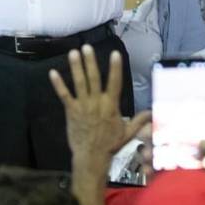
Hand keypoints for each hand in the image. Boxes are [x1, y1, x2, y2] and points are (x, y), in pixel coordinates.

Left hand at [49, 46, 149, 163]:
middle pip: (94, 78)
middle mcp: (97, 103)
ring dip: (76, 67)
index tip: (115, 54)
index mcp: (111, 105)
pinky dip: (58, 84)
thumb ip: (139, 120)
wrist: (92, 157)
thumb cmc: (110, 145)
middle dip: (90, 62)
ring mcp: (83, 106)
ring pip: (79, 83)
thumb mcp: (128, 132)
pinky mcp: (71, 111)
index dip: (115, 68)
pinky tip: (52, 73)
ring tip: (73, 53)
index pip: (114, 83)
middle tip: (87, 47)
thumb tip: (152, 112)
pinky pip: (64, 95)